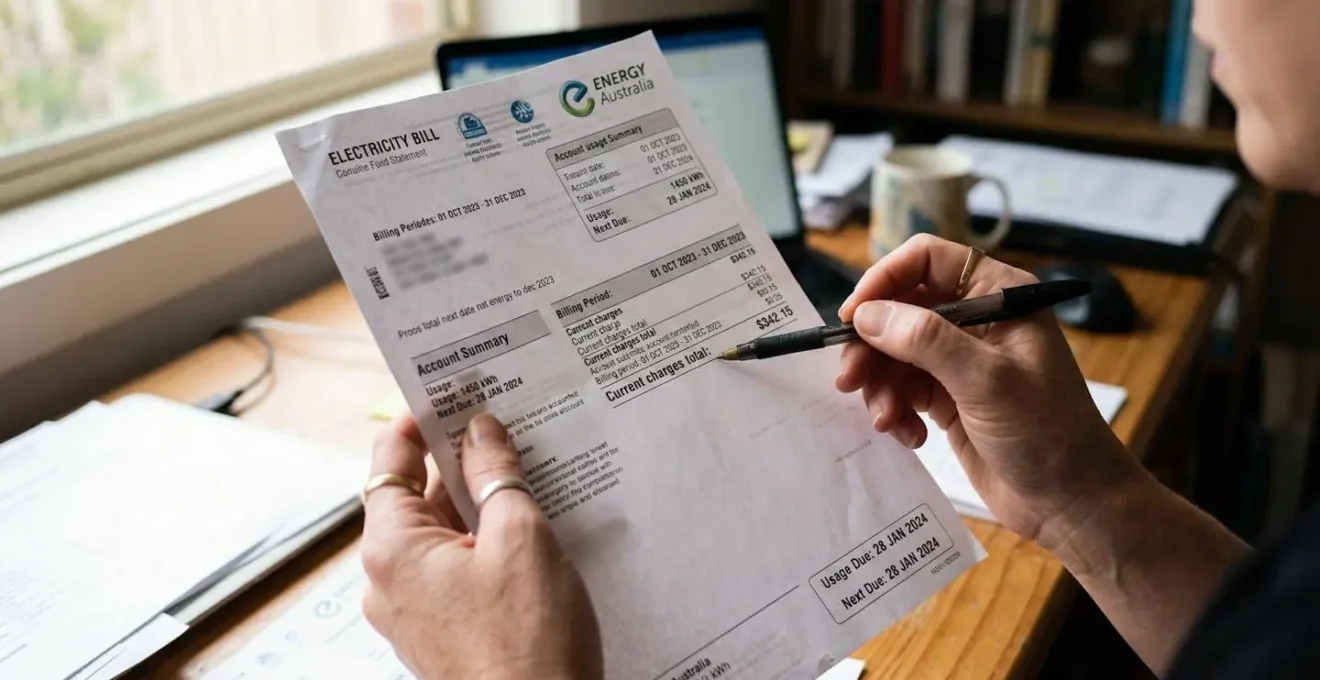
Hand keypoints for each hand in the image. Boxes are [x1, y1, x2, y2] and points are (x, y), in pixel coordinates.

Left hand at [360, 413, 602, 679]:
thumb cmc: (527, 641)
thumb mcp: (520, 538)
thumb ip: (497, 475)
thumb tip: (482, 431)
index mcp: (393, 549)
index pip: (390, 462)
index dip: (417, 423)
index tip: (447, 394)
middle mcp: (390, 582)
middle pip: (416, 498)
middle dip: (459, 463)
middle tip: (501, 427)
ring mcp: (414, 612)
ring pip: (441, 536)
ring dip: (477, 505)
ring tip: (525, 477)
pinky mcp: (442, 633)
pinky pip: (455, 570)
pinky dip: (483, 544)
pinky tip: (526, 534)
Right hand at [835, 234, 1146, 549]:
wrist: (1072, 502)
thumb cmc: (1046, 433)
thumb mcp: (985, 380)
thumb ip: (925, 340)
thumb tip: (866, 315)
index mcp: (998, 295)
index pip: (926, 261)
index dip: (883, 280)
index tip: (852, 317)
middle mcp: (977, 319)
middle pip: (900, 309)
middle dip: (872, 346)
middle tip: (849, 380)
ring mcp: (961, 360)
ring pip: (895, 352)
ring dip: (881, 385)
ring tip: (888, 420)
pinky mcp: (949, 397)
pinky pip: (903, 388)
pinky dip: (896, 409)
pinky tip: (909, 435)